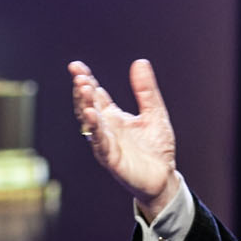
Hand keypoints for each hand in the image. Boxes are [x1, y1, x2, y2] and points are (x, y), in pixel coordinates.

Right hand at [68, 58, 179, 218]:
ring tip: (84, 89)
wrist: (164, 178)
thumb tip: (140, 62)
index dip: (86, 80)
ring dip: (85, 106)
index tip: (76, 66)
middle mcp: (106, 129)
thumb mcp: (154, 113)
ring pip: (91, 123)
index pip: (96, 95)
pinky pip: (100, 143)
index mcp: (113, 117)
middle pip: (88, 106)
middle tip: (79, 75)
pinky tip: (91, 115)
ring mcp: (106, 143)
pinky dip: (95, 129)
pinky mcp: (111, 159)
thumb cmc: (157, 149)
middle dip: (82, 91)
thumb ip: (146, 90)